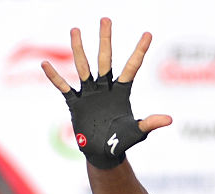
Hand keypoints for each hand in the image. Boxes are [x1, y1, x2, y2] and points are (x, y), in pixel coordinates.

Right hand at [41, 18, 171, 168]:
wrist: (104, 154)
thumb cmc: (122, 142)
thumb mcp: (137, 132)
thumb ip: (149, 123)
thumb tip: (168, 119)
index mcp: (122, 92)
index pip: (131, 68)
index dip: (139, 51)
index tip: (148, 34)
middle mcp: (105, 88)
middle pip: (105, 60)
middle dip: (105, 40)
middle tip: (106, 19)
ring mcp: (89, 94)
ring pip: (84, 67)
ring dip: (79, 49)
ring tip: (75, 30)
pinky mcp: (76, 104)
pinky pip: (64, 88)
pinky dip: (55, 77)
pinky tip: (45, 64)